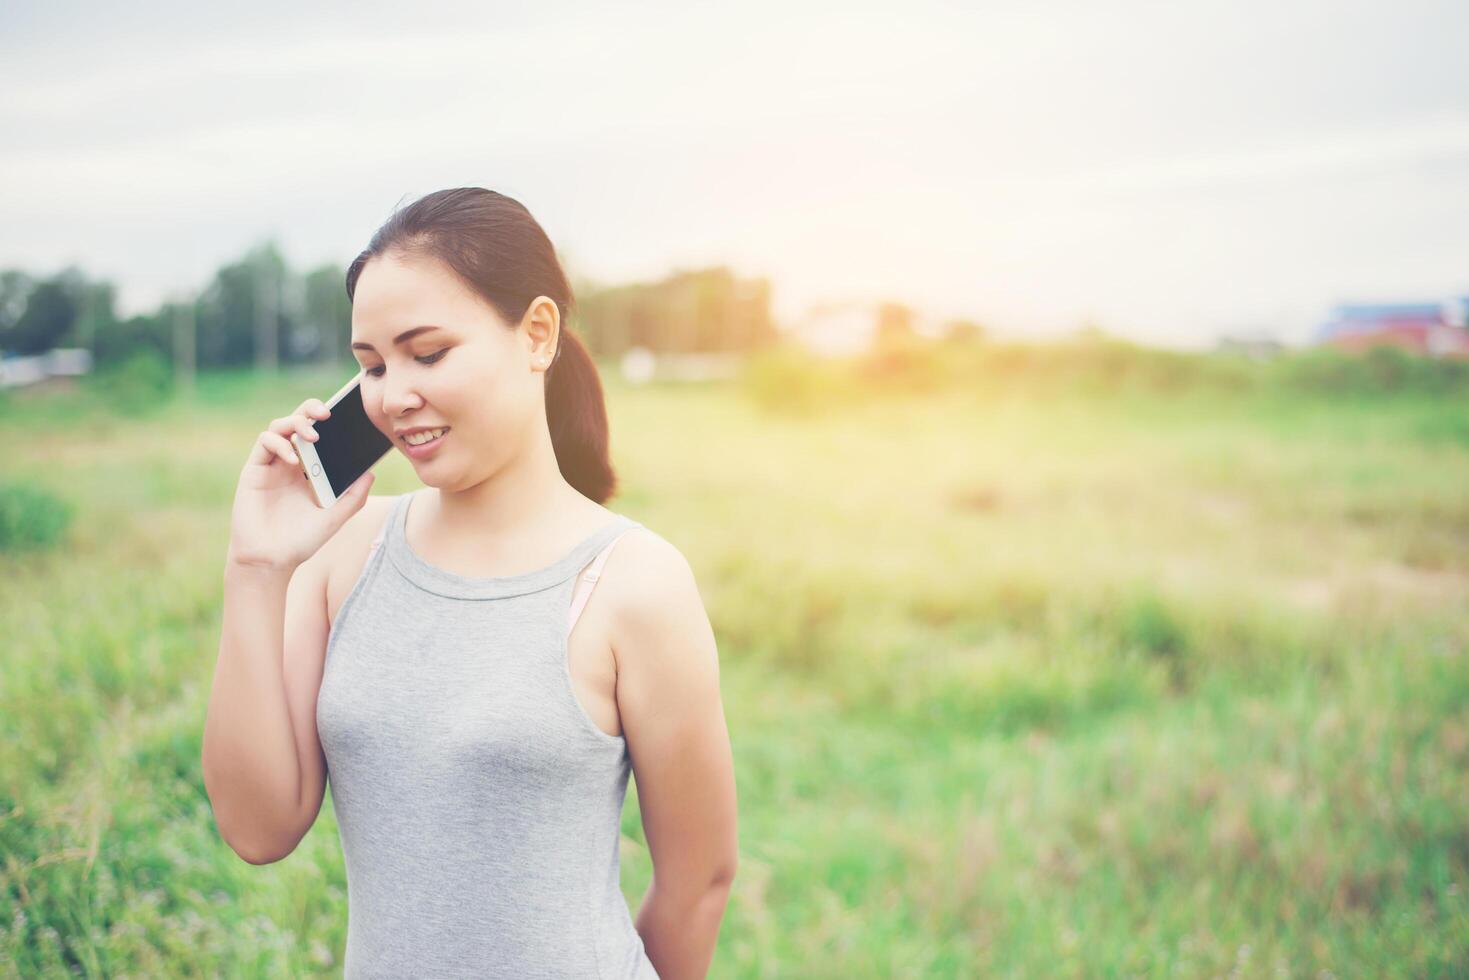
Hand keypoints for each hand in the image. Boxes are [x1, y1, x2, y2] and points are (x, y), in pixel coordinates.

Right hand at [226, 398, 374, 570]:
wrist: (271, 560)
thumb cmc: (301, 540)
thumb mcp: (334, 518)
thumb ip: (353, 497)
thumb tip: (370, 473)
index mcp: (310, 469)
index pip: (320, 435)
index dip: (330, 421)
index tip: (348, 413)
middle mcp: (290, 463)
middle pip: (298, 422)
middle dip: (311, 410)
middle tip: (327, 413)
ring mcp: (271, 464)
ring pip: (279, 426)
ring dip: (296, 424)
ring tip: (313, 436)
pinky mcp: (254, 470)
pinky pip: (264, 443)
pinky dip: (279, 443)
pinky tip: (293, 459)